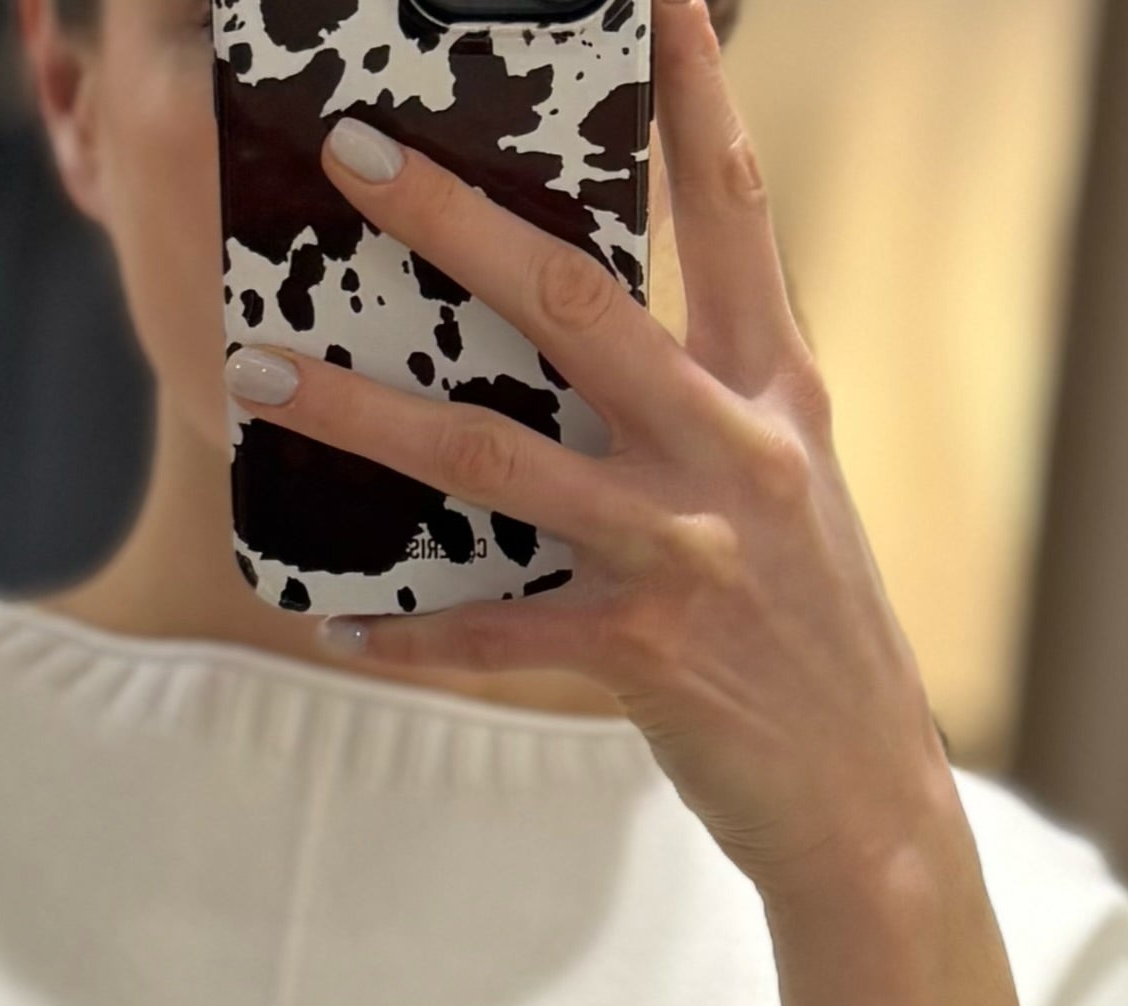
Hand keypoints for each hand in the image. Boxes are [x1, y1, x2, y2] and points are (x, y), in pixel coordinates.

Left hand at [216, 0, 954, 900]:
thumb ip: (706, 394)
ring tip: (262, 374)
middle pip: (575, 303)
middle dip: (455, 222)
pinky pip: (500, 636)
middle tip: (352, 152)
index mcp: (776, 385)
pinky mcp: (649, 653)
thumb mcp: (786, 487)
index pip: (732, 203)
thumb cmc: (811, 636)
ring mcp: (691, 549)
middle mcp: (736, 446)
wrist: (865, 797)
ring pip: (500, 462)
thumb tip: (590, 320)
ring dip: (366, 418)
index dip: (692, 86)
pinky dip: (413, 634)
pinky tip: (333, 618)